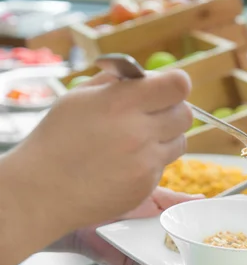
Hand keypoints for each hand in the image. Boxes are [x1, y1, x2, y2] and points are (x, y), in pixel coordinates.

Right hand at [6, 69, 192, 232]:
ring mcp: (145, 161)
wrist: (42, 189)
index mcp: (121, 103)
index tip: (167, 88)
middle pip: (186, 114)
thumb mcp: (80, 97)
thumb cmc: (58, 138)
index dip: (176, 84)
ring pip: (181, 141)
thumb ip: (117, 82)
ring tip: (136, 140)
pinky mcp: (147, 185)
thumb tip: (147, 75)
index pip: (178, 85)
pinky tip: (126, 163)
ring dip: (166, 138)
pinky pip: (164, 165)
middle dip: (172, 111)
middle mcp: (138, 132)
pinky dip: (151, 162)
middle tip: (152, 115)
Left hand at [48, 187, 203, 264]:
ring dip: (177, 255)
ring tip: (190, 246)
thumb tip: (202, 200)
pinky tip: (161, 252)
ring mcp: (142, 254)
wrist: (80, 206)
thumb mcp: (153, 195)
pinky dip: (155, 262)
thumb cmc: (112, 197)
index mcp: (162, 224)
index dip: (200, 232)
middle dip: (194, 247)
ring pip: (166, 260)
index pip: (185, 231)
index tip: (218, 229)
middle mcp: (154, 241)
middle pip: (180, 248)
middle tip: (211, 242)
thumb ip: (177, 200)